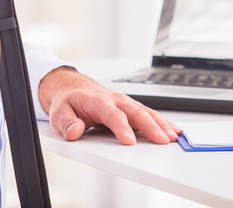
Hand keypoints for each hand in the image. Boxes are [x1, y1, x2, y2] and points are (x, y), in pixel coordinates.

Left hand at [39, 67, 180, 145]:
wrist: (74, 90)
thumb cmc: (70, 102)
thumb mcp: (59, 112)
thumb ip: (66, 123)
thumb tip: (75, 131)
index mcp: (98, 101)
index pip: (112, 115)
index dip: (122, 128)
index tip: (129, 142)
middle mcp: (115, 100)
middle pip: (136, 113)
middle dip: (150, 127)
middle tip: (162, 140)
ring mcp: (125, 103)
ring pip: (146, 112)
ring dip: (161, 124)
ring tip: (173, 137)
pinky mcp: (131, 108)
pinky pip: (149, 114)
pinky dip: (162, 122)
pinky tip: (172, 130)